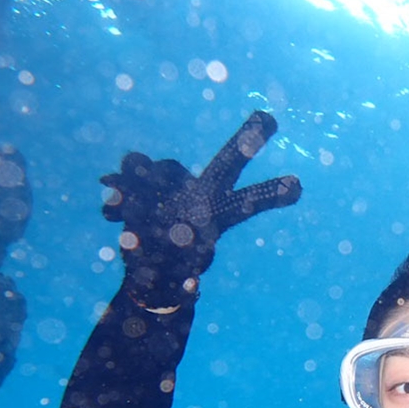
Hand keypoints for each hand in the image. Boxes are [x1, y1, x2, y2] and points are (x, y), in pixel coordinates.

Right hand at [100, 111, 300, 307]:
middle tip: (269, 119)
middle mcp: (202, 193)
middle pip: (228, 165)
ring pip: (166, 166)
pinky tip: (109, 206)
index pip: (247, 203)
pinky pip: (133, 171)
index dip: (270, 194)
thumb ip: (186, 288)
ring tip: (120, 210)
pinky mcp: (146, 182)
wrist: (146, 267)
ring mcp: (176, 184)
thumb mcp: (179, 287)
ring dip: (143, 182)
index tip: (298, 185)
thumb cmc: (173, 276)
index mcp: (218, 216)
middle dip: (247, 143)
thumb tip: (191, 287)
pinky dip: (121, 187)